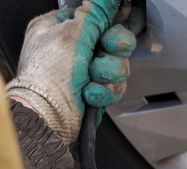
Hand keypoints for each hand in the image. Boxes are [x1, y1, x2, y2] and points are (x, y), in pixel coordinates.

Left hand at [7, 0, 144, 144]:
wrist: (50, 116)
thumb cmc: (48, 77)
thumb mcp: (72, 34)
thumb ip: (95, 13)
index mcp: (62, 28)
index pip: (98, 17)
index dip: (114, 23)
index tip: (119, 26)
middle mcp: (75, 49)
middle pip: (115, 42)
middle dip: (113, 51)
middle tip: (106, 50)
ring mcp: (86, 71)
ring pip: (118, 66)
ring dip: (108, 74)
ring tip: (91, 79)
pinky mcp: (97, 91)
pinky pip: (116, 86)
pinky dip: (105, 91)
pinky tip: (90, 93)